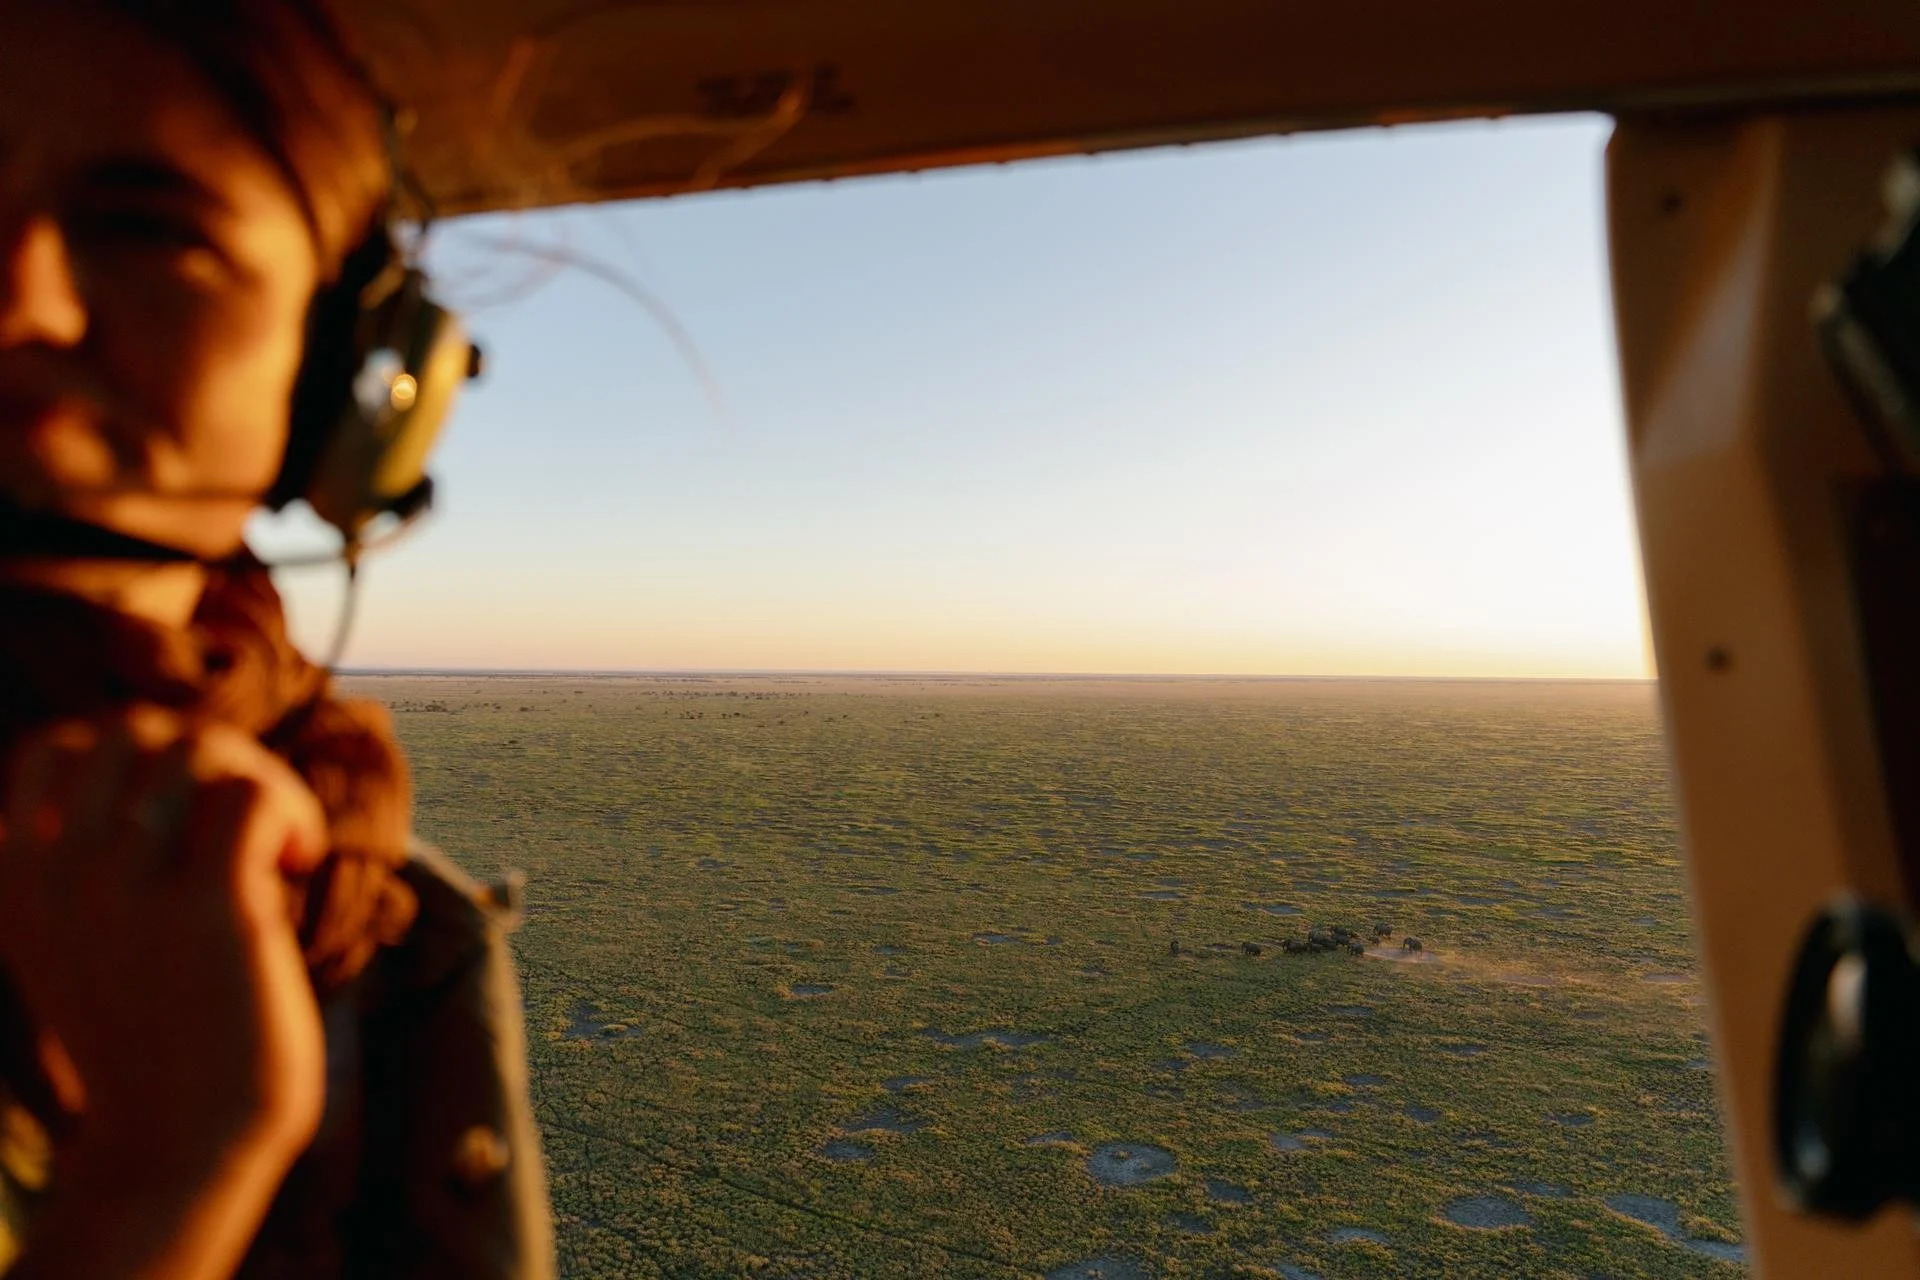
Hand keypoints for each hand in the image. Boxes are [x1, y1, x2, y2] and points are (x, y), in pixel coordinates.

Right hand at [0, 707, 329, 1279]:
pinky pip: (251, 796)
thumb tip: (181, 751)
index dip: (140, 757)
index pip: (57, 747)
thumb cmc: (156, 1034)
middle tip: (247, 826)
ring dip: (259, 782)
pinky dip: (291, 811)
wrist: (179, 1145)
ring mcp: (123, 886)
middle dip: (210, 756)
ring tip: (277, 850)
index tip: (186, 816)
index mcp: (14, 876)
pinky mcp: (205, 908)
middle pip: (134, 730)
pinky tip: (298, 865)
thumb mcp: (86, 933)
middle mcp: (55, 872)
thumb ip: (98, 849)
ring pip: (198, 749)